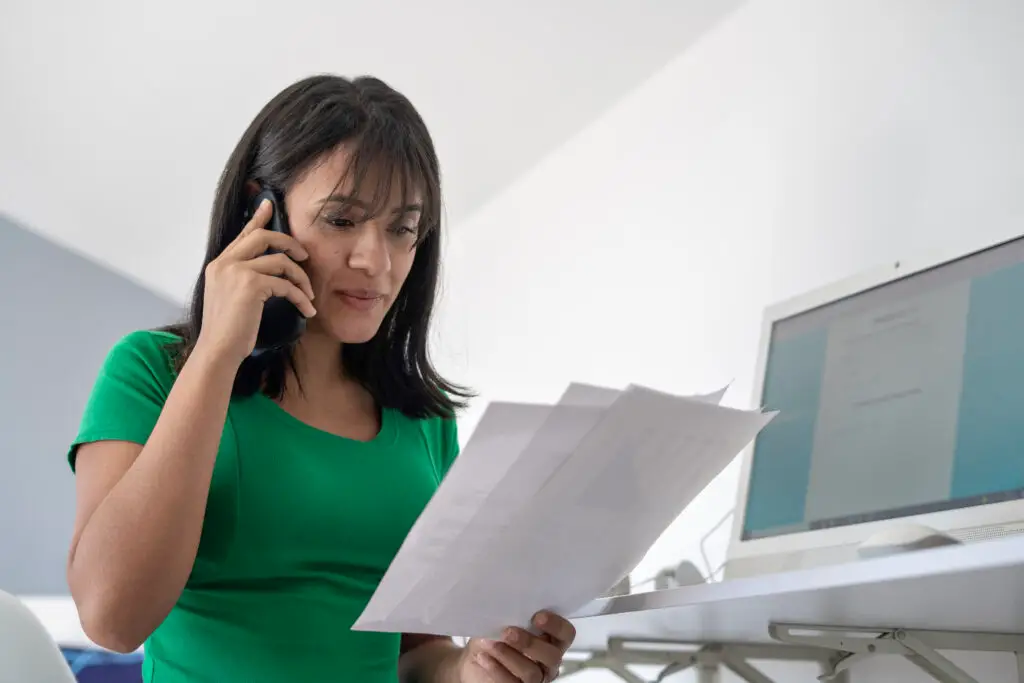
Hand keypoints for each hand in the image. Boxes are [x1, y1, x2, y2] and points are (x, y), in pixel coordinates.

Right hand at [195, 198, 316, 364]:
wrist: (218, 351)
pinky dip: (300, 297)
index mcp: (219, 265)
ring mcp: (236, 272)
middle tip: (305, 257)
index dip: (258, 218)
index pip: (243, 235)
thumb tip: (270, 272)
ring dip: (301, 278)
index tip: (269, 205)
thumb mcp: (232, 299)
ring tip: (309, 295)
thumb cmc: (229, 332)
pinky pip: (286, 284)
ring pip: (281, 261)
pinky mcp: (250, 285)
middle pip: (264, 236)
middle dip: (290, 243)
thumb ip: (243, 279)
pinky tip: (307, 309)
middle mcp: (225, 263)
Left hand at [456, 612, 575, 682]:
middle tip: (509, 632)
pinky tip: (484, 657)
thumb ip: (512, 616)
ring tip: (490, 644)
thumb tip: (507, 608)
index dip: (556, 625)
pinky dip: (496, 669)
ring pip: (531, 672)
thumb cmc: (495, 637)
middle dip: (530, 643)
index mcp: (551, 640)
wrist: (477, 657)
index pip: (566, 634)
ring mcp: (535, 679)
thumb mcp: (502, 622)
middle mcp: (548, 662)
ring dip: (508, 655)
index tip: (537, 616)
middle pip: (552, 656)